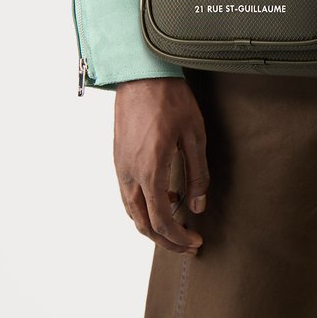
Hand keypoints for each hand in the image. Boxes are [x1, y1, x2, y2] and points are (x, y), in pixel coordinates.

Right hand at [114, 77, 209, 254]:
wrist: (141, 74)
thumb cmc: (170, 99)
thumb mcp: (195, 135)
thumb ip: (198, 174)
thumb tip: (199, 205)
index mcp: (149, 170)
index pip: (160, 220)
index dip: (178, 238)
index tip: (195, 242)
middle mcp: (129, 173)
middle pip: (142, 223)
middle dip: (165, 240)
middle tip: (187, 244)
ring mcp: (120, 166)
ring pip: (132, 211)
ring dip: (153, 224)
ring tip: (178, 223)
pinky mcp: (118, 158)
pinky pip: (128, 194)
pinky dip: (144, 206)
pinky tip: (165, 197)